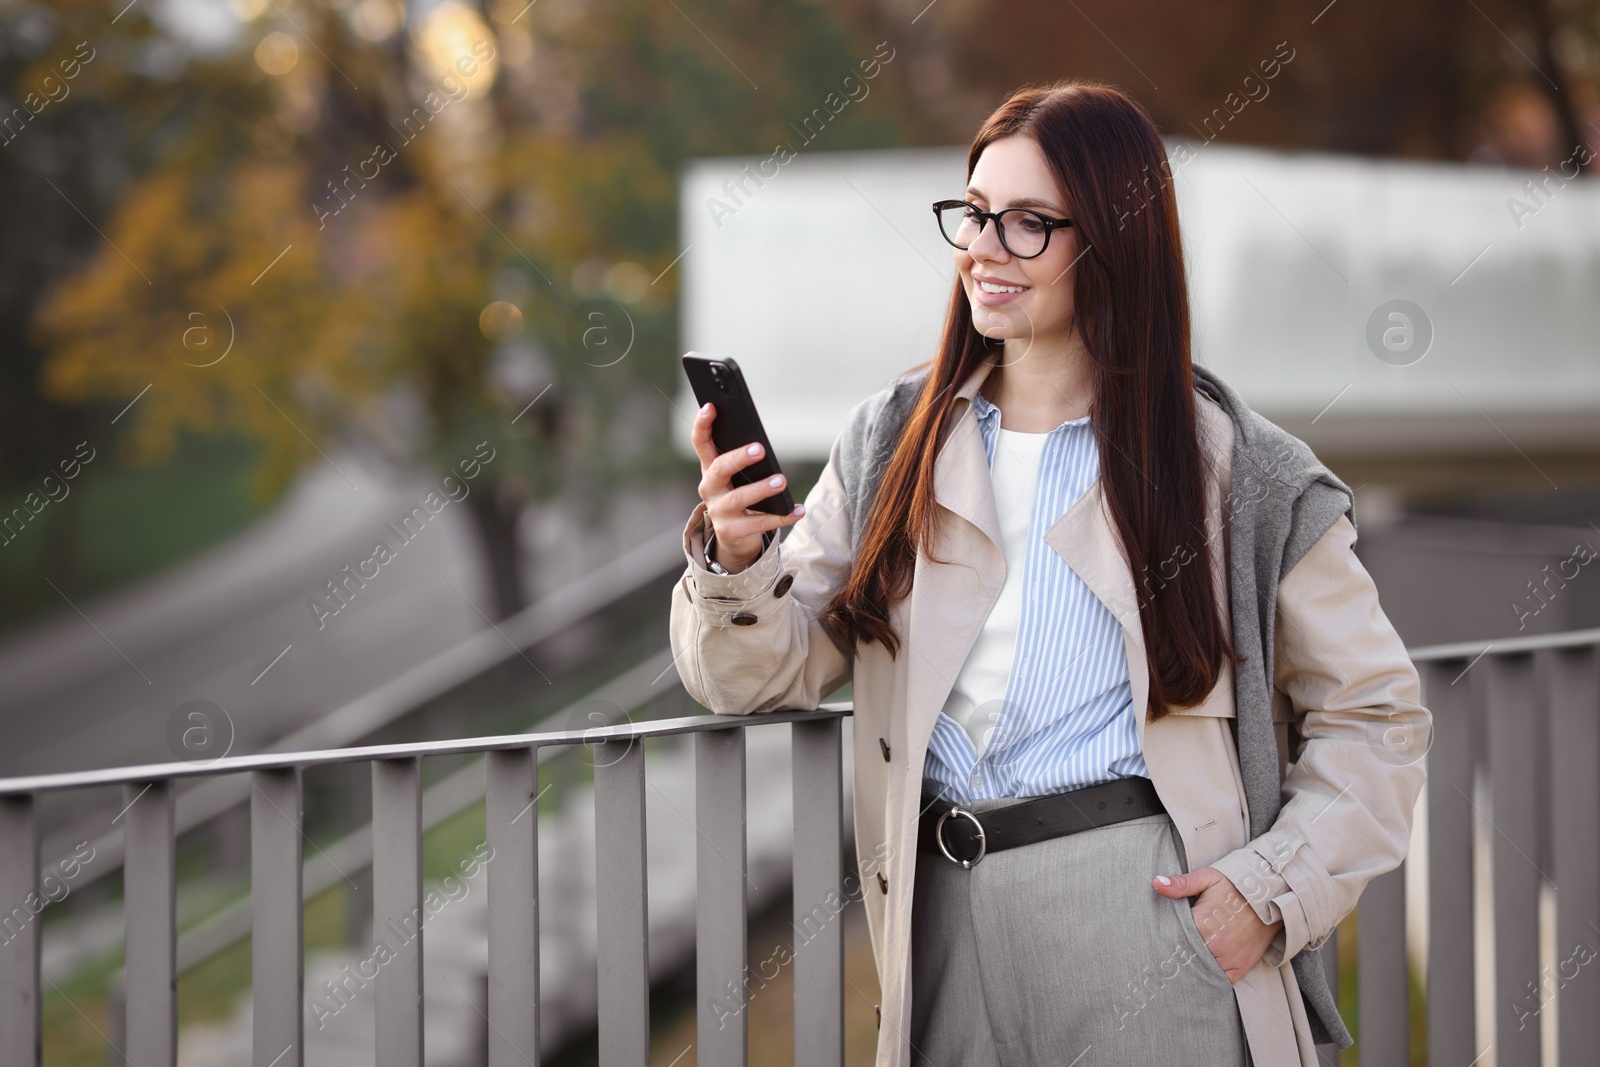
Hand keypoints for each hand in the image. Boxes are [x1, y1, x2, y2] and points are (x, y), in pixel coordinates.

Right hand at [691, 402, 804, 570]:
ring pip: (738, 498)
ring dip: (761, 489)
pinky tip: (798, 510)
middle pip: (720, 468)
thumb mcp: (737, 477)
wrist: (733, 537)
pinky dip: (781, 516)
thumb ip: (743, 459)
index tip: (711, 406)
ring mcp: (718, 511)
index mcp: (709, 469)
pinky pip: (758, 523)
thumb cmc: (740, 496)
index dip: (703, 424)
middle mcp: (709, 488)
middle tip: (760, 449)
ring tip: (781, 481)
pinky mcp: (730, 531)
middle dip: (739, 457)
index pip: (701, 442)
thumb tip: (762, 443)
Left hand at [1151, 867, 1281, 982]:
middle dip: (1173, 956)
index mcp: (1202, 923)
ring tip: (1174, 968)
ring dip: (1188, 969)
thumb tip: (1156, 883)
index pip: (1172, 937)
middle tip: (1158, 959)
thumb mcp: (1207, 878)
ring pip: (1198, 972)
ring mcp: (1228, 959)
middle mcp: (1214, 945)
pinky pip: (1218, 982)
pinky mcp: (1239, 968)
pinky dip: (1207, 980)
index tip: (1152, 940)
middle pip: (1183, 957)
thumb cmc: (1235, 885)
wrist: (1270, 897)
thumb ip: (1181, 884)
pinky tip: (1195, 976)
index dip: (1161, 938)